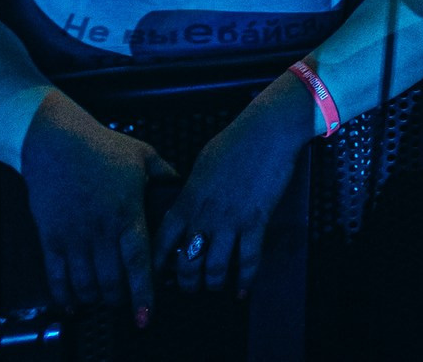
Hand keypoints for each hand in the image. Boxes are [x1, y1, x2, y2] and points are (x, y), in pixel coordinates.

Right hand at [20, 103, 175, 316]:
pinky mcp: (50, 237)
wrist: (55, 142)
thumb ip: (166, 175)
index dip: (143, 292)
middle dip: (121, 300)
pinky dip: (64, 295)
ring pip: (86, 283)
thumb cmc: (100, 146)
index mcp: (127, 213)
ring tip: (105, 300)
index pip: (138, 262)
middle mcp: (100, 230)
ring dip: (96, 298)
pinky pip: (55, 275)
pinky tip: (73, 303)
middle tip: (127, 303)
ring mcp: (73, 236)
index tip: (147, 315)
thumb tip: (182, 188)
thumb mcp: (143, 156)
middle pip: (112, 281)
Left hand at [153, 79, 313, 295]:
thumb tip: (188, 204)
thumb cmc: (234, 141)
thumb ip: (191, 190)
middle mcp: (203, 216)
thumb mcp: (202, 164)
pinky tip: (243, 290)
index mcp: (187, 200)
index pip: (162, 242)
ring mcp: (230, 221)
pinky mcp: (255, 221)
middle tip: (190, 288)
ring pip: (215, 268)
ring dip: (213, 284)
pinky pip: (248, 259)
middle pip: (186, 263)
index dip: (157, 265)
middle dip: (186, 282)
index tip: (156, 277)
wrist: (266, 131)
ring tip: (215, 288)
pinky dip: (245, 280)